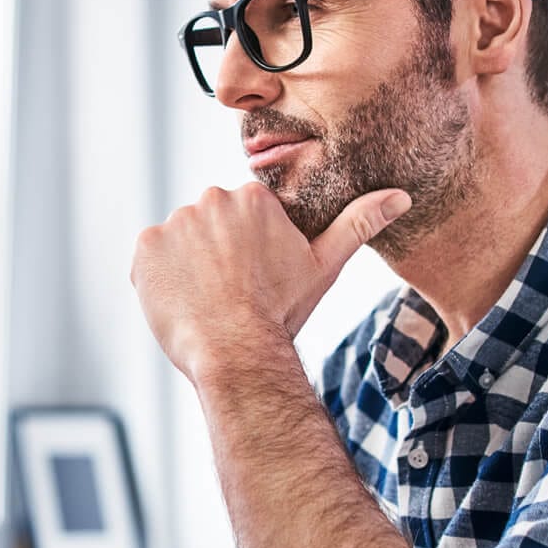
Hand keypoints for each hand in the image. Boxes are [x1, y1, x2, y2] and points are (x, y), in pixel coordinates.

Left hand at [130, 184, 409, 382]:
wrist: (236, 351)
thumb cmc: (281, 312)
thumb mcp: (324, 266)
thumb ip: (358, 224)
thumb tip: (401, 195)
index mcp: (253, 197)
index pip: (241, 216)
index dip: (245, 251)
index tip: (252, 278)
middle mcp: (211, 199)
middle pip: (208, 225)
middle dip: (215, 255)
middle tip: (230, 293)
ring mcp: (175, 222)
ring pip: (179, 243)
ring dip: (187, 266)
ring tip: (207, 300)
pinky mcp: (146, 247)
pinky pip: (150, 259)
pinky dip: (160, 279)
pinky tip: (183, 301)